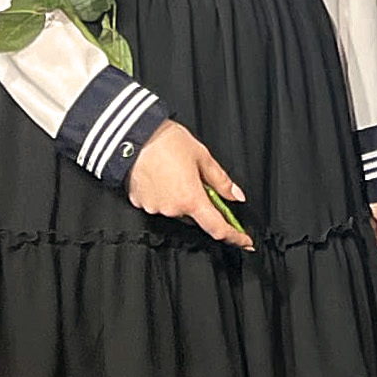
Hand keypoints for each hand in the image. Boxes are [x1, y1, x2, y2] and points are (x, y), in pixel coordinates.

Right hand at [128, 120, 251, 247]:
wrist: (131, 136)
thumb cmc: (166, 142)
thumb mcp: (202, 156)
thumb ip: (221, 181)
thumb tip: (236, 196)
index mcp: (191, 199)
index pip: (217, 227)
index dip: (234, 237)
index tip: (245, 241)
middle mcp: (172, 209)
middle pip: (195, 215)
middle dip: (200, 202)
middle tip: (197, 179)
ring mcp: (154, 208)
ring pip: (176, 209)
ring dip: (181, 197)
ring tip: (175, 171)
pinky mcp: (139, 203)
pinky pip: (159, 204)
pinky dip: (164, 194)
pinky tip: (161, 176)